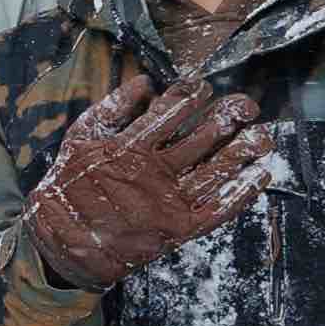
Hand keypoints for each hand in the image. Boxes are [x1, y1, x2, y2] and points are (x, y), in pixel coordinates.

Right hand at [22, 74, 267, 288]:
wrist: (62, 243)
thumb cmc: (69, 186)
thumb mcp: (80, 138)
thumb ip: (112, 107)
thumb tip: (145, 82)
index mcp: (129, 146)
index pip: (171, 111)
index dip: (193, 94)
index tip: (205, 87)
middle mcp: (153, 171)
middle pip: (202, 137)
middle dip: (228, 117)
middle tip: (247, 104)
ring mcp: (168, 202)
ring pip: (215, 170)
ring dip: (242, 150)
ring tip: (262, 134)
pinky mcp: (178, 229)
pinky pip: (218, 209)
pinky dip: (242, 193)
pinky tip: (260, 175)